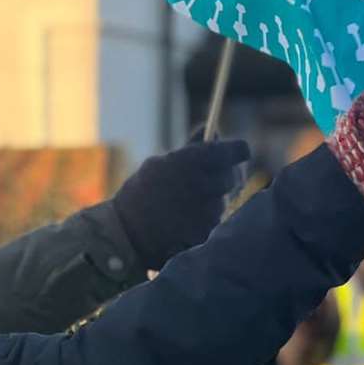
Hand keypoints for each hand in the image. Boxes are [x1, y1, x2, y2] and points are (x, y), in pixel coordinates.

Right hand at [112, 139, 251, 269]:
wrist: (125, 233)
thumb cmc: (141, 193)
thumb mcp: (160, 164)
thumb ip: (192, 148)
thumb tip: (212, 131)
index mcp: (193, 161)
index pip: (235, 151)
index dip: (237, 150)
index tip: (238, 151)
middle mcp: (205, 184)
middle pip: (232, 176)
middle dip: (226, 174)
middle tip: (213, 177)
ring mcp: (208, 211)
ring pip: (224, 199)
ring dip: (214, 198)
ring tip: (188, 202)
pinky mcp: (208, 232)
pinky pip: (217, 220)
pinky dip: (206, 218)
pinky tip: (186, 219)